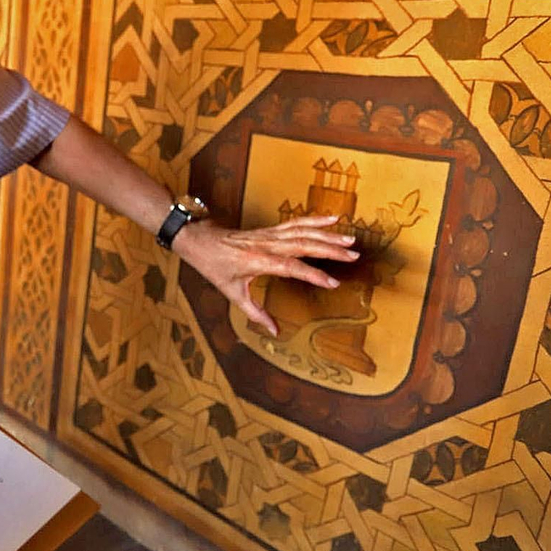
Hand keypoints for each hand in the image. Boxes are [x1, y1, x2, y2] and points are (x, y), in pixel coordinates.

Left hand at [172, 214, 358, 335]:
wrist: (198, 240)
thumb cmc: (213, 266)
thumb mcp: (232, 293)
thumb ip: (255, 313)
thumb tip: (274, 331)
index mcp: (257, 260)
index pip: (292, 267)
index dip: (313, 275)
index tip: (333, 283)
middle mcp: (266, 244)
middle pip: (303, 245)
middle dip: (330, 251)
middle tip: (353, 256)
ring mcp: (269, 234)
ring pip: (303, 232)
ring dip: (327, 235)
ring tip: (350, 239)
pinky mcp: (269, 229)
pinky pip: (295, 223)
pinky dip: (314, 220)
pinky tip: (331, 219)